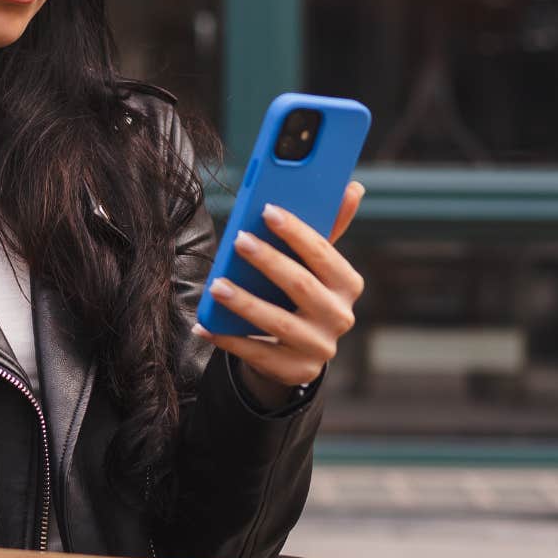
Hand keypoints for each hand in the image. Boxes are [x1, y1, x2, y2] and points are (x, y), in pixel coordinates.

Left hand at [195, 182, 365, 408]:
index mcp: (348, 284)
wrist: (296, 350)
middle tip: (239, 240)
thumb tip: (353, 186)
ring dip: (244, 302)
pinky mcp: (295, 371)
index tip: (267, 209)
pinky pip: (256, 352)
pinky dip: (228, 338)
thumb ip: (327, 228)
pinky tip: (204, 324)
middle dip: (268, 261)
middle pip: (301, 285)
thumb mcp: (314, 264)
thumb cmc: (301, 293)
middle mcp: (340, 317)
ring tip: (216, 285)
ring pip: (277, 322)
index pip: (323, 254)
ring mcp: (319, 347)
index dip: (296, 231)